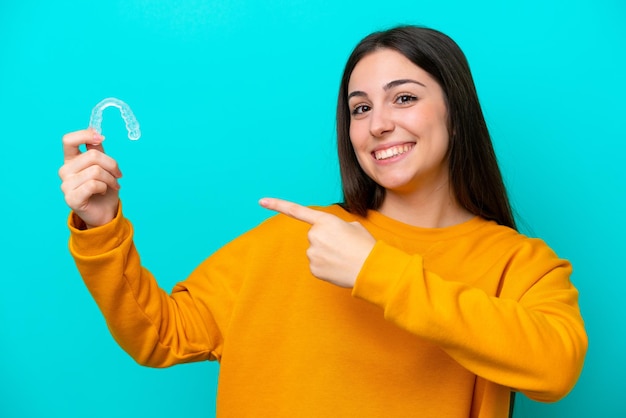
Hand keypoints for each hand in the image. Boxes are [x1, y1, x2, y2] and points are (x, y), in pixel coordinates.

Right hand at [58, 129, 121, 227]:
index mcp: (71, 160)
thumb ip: (97, 150)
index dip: (85, 135)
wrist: (106, 212)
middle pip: (92, 156)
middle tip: (118, 174)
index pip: (69, 140)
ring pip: (95, 171)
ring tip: (113, 184)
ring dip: (110, 178)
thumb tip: (93, 130)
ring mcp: (66, 185)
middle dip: (111, 164)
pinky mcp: (71, 198)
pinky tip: (103, 191)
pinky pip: (93, 185)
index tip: (101, 139)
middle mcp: (65, 171)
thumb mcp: (104, 166)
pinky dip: (104, 187)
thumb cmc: (105, 189)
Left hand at [259, 197, 375, 287]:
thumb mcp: (353, 227)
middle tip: (343, 246)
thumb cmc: (365, 245)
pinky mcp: (313, 268)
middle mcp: (314, 235)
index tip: (261, 201)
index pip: (296, 211)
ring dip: (326, 254)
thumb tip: (330, 237)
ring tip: (343, 257)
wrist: (371, 268)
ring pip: (315, 251)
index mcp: (325, 221)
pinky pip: (317, 265)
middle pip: (313, 236)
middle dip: (325, 240)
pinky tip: (338, 267)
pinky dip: (326, 266)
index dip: (277, 205)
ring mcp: (312, 253)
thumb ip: (335, 227)